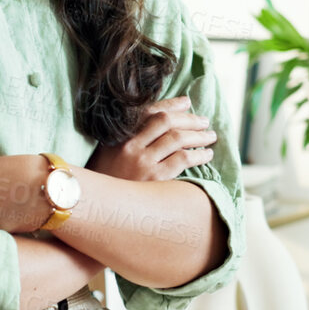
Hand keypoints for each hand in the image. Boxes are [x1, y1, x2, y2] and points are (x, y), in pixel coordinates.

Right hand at [86, 96, 216, 181]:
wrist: (98, 207)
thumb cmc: (106, 182)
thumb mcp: (108, 154)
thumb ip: (128, 138)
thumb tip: (158, 124)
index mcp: (120, 135)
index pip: (149, 111)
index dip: (171, 105)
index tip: (187, 102)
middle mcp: (130, 145)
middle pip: (167, 122)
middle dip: (190, 119)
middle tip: (204, 121)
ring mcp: (142, 162)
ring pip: (177, 139)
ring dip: (198, 136)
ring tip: (210, 136)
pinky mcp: (154, 179)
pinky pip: (182, 159)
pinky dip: (198, 155)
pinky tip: (206, 155)